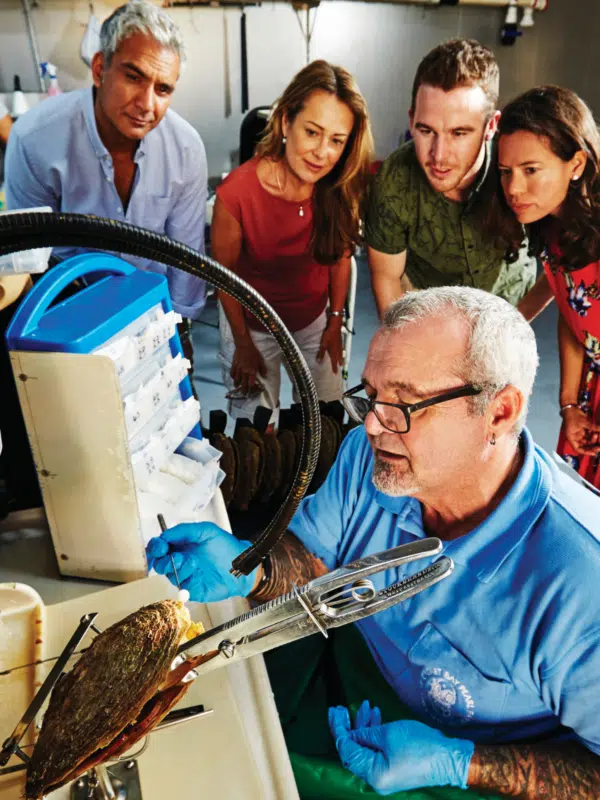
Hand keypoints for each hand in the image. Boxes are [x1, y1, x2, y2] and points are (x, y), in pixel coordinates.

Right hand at [145, 522, 256, 601]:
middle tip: (177, 557)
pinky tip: (198, 575)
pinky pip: (181, 588)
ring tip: (195, 563)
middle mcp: (179, 561)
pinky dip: (187, 581)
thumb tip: (164, 535)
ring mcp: (184, 576)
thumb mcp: (206, 530)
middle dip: (162, 560)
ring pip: (169, 575)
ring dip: (180, 568)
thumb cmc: (225, 546)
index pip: (158, 547)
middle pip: (158, 563)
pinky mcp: (191, 590)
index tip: (161, 547)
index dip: (155, 547)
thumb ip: (184, 530)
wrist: (241, 565)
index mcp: (180, 546)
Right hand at [231, 338, 266, 395]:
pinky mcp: (234, 365)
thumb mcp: (260, 360)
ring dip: (237, 385)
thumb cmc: (253, 352)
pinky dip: (233, 377)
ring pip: (236, 380)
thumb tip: (265, 376)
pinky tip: (234, 378)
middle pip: (243, 384)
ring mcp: (238, 369)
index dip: (251, 389)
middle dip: (244, 390)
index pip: (251, 383)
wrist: (244, 345)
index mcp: (251, 371)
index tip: (251, 392)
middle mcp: (244, 372)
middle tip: (244, 394)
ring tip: (237, 388)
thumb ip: (262, 369)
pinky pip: (232, 373)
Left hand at [317, 318, 342, 373]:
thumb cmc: (329, 335)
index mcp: (334, 352)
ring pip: (341, 354)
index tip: (335, 373)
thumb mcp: (323, 344)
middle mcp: (338, 350)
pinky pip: (341, 349)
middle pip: (339, 358)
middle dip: (339, 363)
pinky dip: (341, 353)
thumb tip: (318, 361)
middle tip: (340, 367)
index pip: (334, 362)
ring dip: (341, 358)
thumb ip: (321, 353)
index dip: (334, 368)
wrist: (335, 326)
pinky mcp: (340, 341)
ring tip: (341, 361)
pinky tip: (341, 351)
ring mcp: (340, 345)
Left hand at [329, 701, 473, 794]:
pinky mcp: (393, 767)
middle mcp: (376, 778)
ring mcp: (385, 773)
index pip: (347, 751)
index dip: (339, 730)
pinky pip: (376, 750)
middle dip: (348, 727)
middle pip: (354, 750)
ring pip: (366, 748)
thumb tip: (348, 734)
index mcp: (373, 774)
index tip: (335, 711)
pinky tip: (376, 715)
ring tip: (367, 706)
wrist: (449, 757)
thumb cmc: (420, 745)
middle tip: (341, 708)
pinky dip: (374, 733)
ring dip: (363, 726)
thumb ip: (364, 734)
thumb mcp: (388, 734)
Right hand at [562, 406, 599, 454]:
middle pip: (584, 446)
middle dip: (592, 446)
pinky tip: (597, 432)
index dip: (586, 452)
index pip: (578, 449)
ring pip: (588, 441)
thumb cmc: (573, 416)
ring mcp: (579, 434)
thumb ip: (593, 427)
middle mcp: (575, 437)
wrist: (571, 408)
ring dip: (594, 439)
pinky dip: (594, 435)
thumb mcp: (583, 422)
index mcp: (571, 438)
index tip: (594, 452)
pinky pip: (590, 436)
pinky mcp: (583, 431)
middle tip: (599, 446)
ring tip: (597, 434)